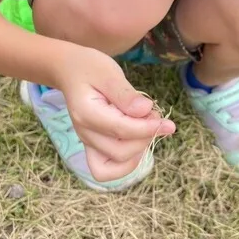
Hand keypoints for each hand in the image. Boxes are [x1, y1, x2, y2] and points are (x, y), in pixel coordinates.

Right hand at [56, 47, 174, 181]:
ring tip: (147, 127)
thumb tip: (146, 110)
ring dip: (139, 149)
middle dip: (145, 137)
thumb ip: (126, 94)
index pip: (122, 130)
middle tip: (155, 116)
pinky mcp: (94, 146)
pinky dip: (127, 162)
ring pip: (117, 163)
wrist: (70, 71)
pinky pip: (108, 170)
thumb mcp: (109, 73)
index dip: (148, 129)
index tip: (168, 123)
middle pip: (121, 151)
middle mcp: (85, 133)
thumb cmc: (90, 68)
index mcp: (86, 113)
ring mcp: (88, 142)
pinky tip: (138, 141)